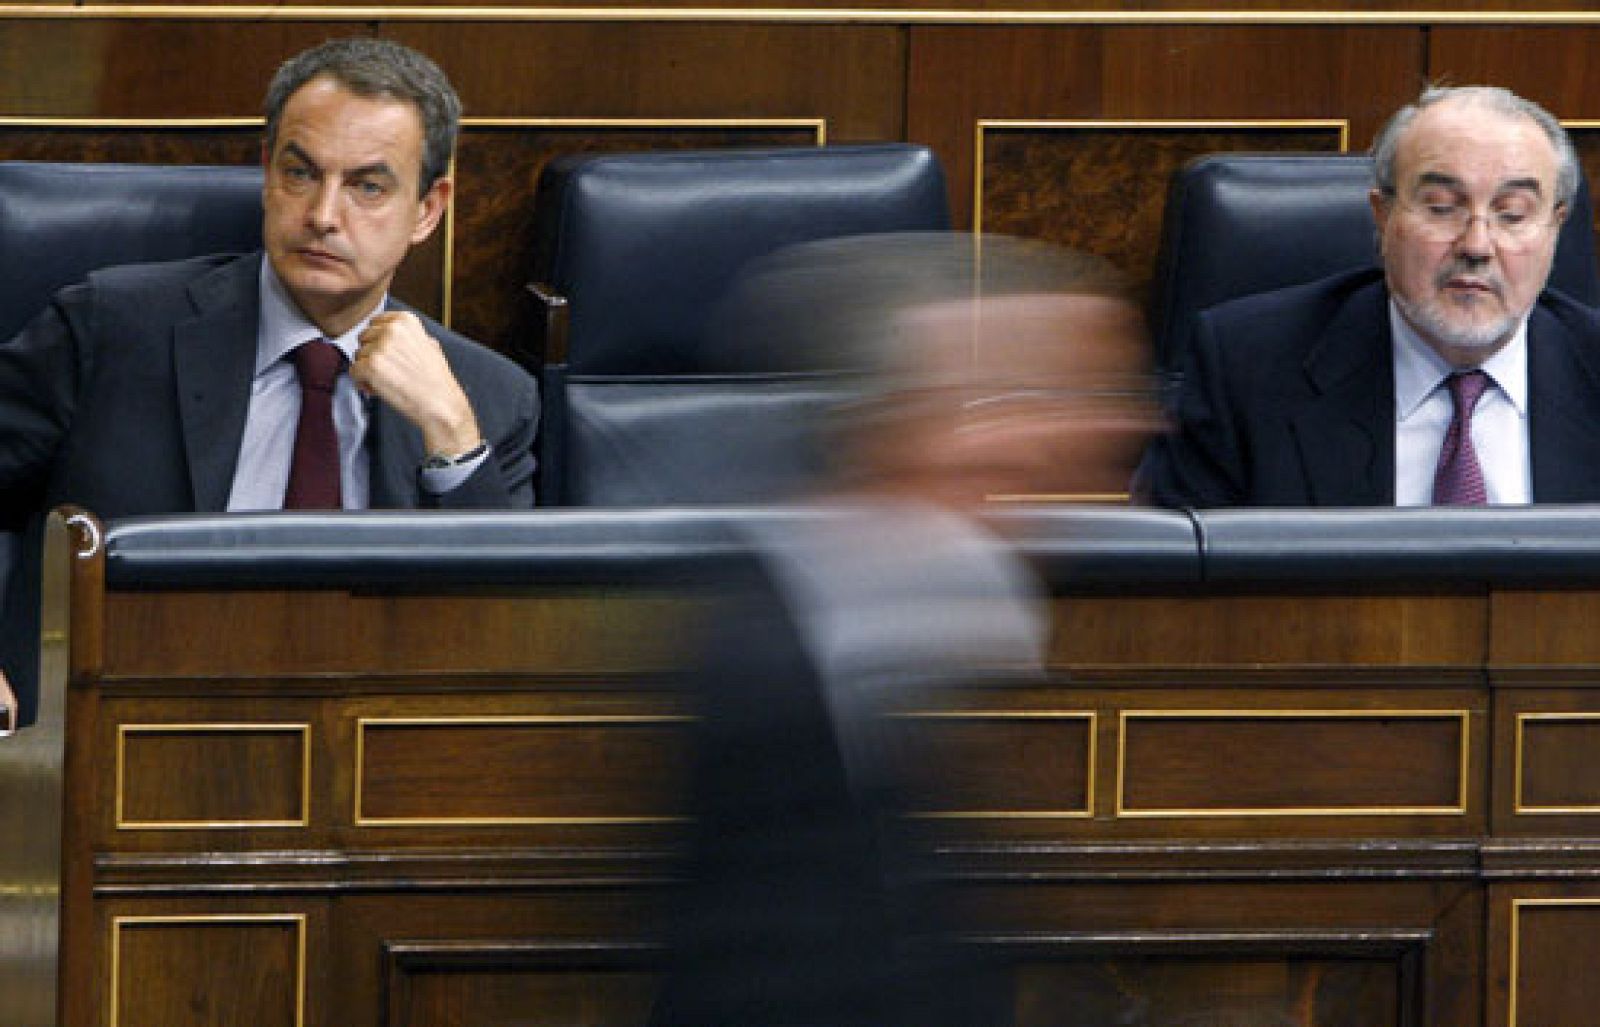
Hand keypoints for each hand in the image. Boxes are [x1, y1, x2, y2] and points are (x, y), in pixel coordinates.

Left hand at [350, 311, 482, 456]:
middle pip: (363, 338)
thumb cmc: (437, 380)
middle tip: (387, 371)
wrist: (441, 404)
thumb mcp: (429, 345)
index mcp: (405, 320)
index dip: (378, 341)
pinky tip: (378, 389)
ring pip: (357, 356)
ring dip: (367, 370)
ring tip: (386, 382)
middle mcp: (391, 329)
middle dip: (371, 355)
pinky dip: (362, 383)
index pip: (374, 322)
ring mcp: (380, 347)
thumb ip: (408, 335)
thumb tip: (390, 334)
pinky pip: (353, 371)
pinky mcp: (370, 366)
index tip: (387, 354)